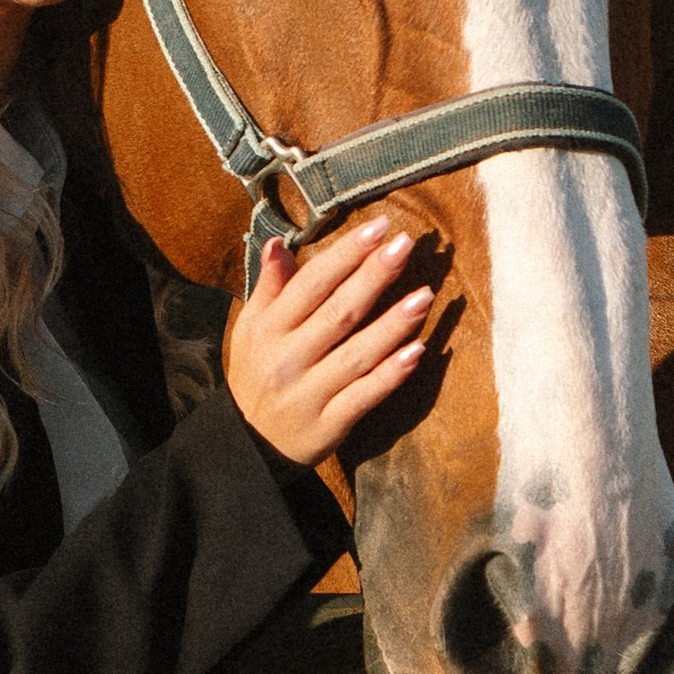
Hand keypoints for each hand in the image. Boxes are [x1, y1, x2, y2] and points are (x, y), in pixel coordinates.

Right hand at [223, 217, 435, 465]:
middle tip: (406, 245)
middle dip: (373, 277)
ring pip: (356, 354)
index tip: (379, 226)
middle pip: (337, 313)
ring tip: (425, 295)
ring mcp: (308, 394)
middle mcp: (287, 359)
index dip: (346, 254)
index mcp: (268, 329)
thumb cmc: (256, 375)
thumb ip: (269, 287)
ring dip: (392, 325)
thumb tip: (279, 245)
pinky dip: (390, 375)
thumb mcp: (251, 329)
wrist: (248, 446)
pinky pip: (364, 396)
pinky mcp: (328, 425)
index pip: (311, 284)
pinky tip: (418, 351)